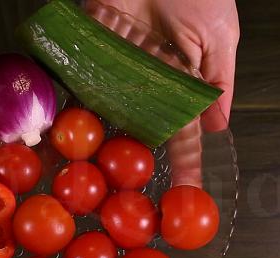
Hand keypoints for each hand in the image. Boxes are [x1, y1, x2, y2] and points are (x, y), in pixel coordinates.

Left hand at [87, 0, 238, 186]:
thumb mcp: (219, 38)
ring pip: (106, 114)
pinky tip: (60, 134)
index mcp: (180, 85)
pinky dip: (69, 105)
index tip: (186, 195)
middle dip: (130, 163)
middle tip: (125, 197)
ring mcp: (117, 73)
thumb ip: (217, 82)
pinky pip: (78, 83)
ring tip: (88, 177)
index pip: (183, 133)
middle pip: (138, 130)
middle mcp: (146, 85)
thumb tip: (218, 127)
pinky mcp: (92, 55)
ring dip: (96, 143)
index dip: (184, 163)